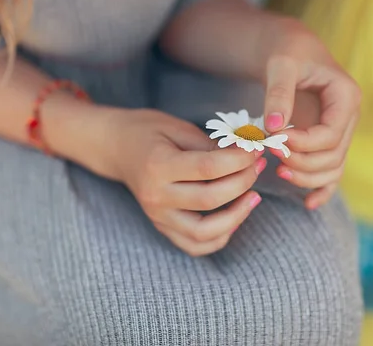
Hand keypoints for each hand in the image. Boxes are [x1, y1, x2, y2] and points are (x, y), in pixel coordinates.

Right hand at [101, 109, 265, 255]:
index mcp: (158, 165)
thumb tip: (246, 156)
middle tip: (257, 166)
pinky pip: (194, 245)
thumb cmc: (148, 132)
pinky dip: (219, 237)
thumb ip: (211, 145)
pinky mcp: (162, 227)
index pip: (209, 168)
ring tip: (253, 196)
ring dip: (237, 216)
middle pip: (210, 199)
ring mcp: (157, 216)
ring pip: (204, 232)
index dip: (239, 159)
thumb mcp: (178, 127)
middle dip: (243, 182)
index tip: (255, 150)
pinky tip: (234, 218)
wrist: (116, 147)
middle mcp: (156, 195)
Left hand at [262, 20, 360, 209]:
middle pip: (333, 157)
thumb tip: (273, 130)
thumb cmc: (287, 51)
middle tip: (270, 152)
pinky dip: (321, 189)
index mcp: (346, 97)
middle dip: (301, 162)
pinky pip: (331, 172)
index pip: (330, 135)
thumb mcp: (280, 65)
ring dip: (307, 177)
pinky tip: (308, 204)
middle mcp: (348, 118)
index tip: (273, 139)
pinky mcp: (327, 142)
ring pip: (333, 169)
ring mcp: (340, 132)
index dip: (302, 144)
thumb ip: (278, 95)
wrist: (290, 49)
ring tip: (277, 171)